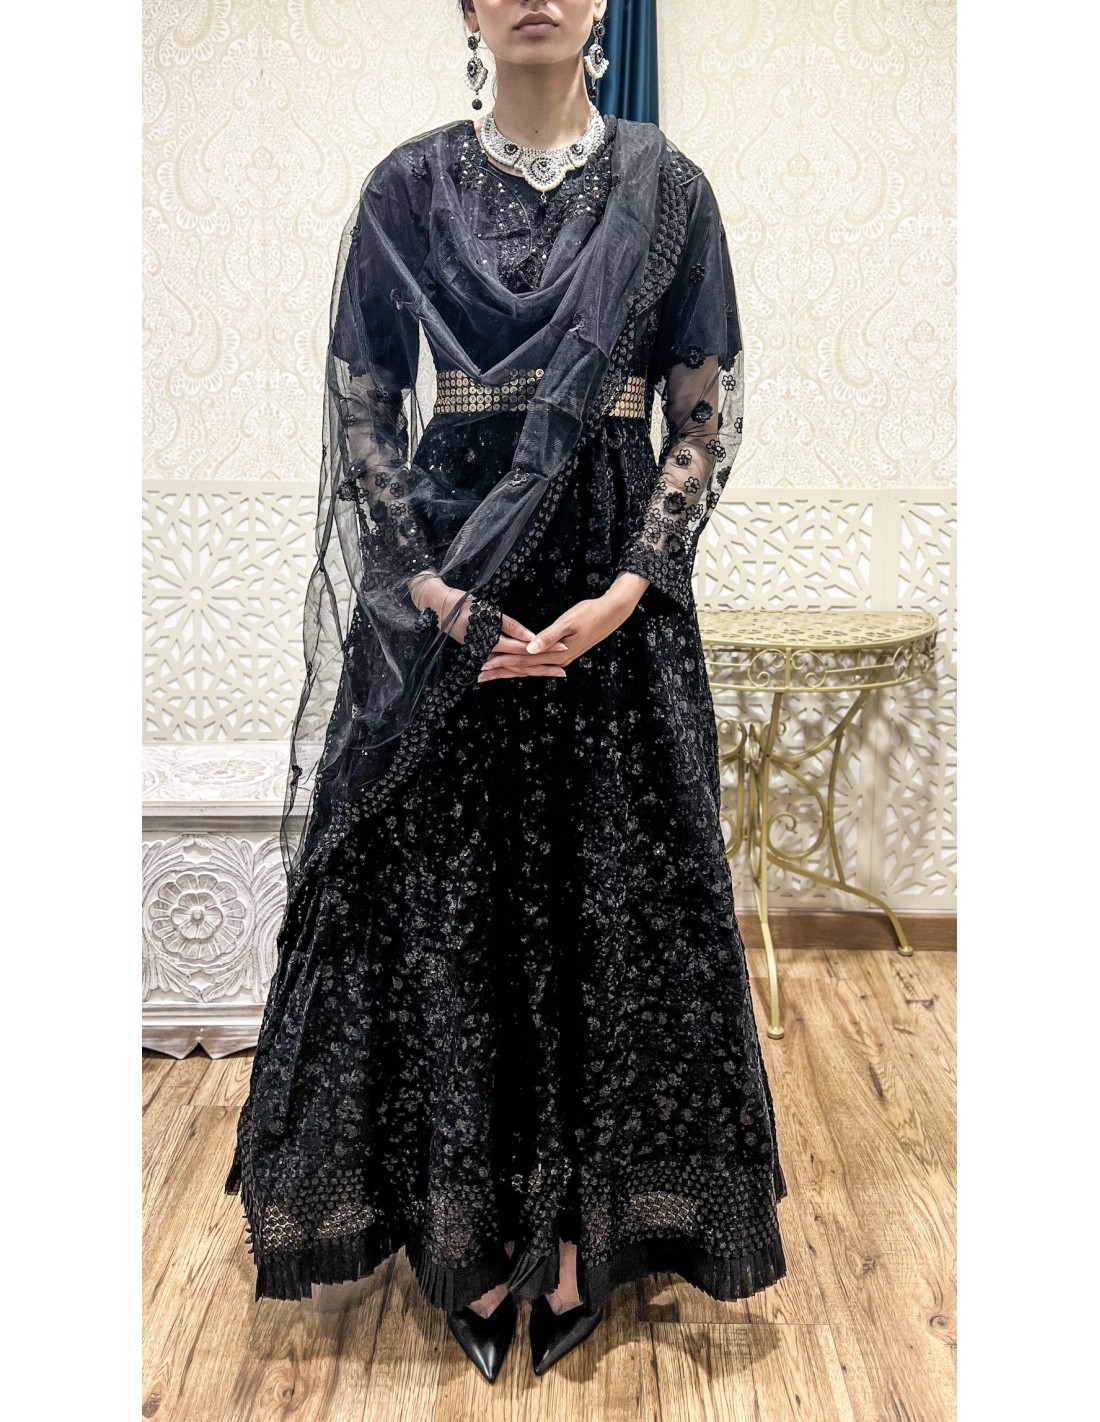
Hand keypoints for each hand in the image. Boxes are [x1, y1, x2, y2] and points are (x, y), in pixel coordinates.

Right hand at [410, 574, 568, 674]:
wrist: (437, 606)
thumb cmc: (462, 603)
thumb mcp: (487, 610)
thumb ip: (509, 625)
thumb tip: (531, 638)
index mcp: (491, 642)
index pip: (524, 648)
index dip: (544, 648)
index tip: (563, 648)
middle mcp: (488, 653)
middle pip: (521, 662)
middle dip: (543, 665)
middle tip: (564, 668)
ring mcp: (483, 654)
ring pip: (513, 666)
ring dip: (534, 670)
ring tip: (553, 672)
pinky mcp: (481, 652)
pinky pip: (504, 664)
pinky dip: (518, 668)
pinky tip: (531, 671)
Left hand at [476, 573, 648, 682]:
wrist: (612, 613)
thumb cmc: (591, 613)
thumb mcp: (569, 621)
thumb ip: (549, 636)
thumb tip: (529, 648)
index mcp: (556, 653)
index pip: (523, 660)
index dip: (502, 663)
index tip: (483, 665)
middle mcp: (556, 659)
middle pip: (522, 668)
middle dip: (500, 671)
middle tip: (479, 675)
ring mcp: (559, 658)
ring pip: (529, 667)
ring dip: (509, 671)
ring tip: (490, 674)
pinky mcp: (561, 653)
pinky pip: (537, 663)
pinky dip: (523, 666)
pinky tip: (514, 668)